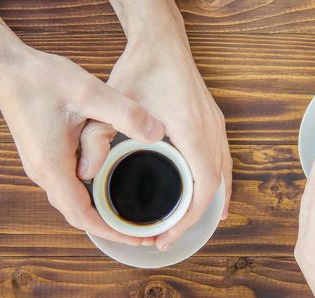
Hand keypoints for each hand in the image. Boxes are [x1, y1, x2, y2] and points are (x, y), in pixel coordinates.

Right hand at [0, 16, 164, 244]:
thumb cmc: (41, 78)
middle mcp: (44, 173)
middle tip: (142, 232)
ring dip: (101, 213)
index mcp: (53, 166)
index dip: (112, 231)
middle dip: (111, 227)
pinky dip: (92, 197)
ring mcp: (43, 166)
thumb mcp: (89, 91)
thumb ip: (124, 113)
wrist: (7, 66)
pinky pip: (70, 187)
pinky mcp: (46, 156)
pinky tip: (111, 190)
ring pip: (74, 202)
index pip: (82, 215)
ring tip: (131, 215)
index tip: (138, 237)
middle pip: (78, 215)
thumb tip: (157, 133)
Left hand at [82, 1, 231, 250]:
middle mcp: (210, 131)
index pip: (203, 186)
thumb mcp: (112, 99)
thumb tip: (89, 173)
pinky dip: (221, 184)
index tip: (169, 235)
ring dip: (212, 203)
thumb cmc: (142, 69)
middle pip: (216, 186)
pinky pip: (225, 161)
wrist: (164, 43)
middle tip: (169, 236)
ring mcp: (217, 127)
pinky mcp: (215, 123)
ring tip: (193, 225)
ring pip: (225, 175)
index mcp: (191, 129)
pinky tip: (216, 198)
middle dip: (194, 217)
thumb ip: (96, 134)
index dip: (189, 217)